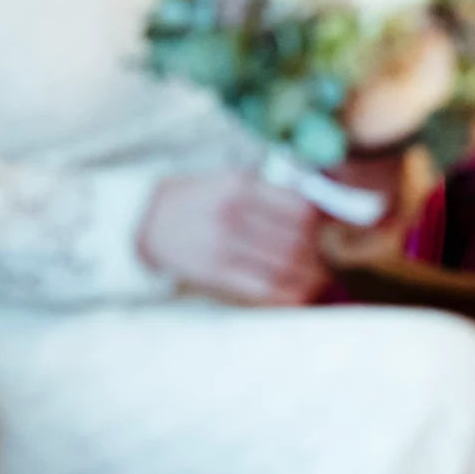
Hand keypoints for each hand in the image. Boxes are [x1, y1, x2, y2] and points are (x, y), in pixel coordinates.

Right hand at [137, 169, 327, 305]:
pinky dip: (289, 293)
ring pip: (285, 266)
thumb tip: (323, 206)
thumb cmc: (201, 199)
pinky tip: (298, 292)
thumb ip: (274, 189)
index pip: (300, 207)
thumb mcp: (233, 180)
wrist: (147, 221)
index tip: (327, 228)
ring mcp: (223, 245)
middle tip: (325, 256)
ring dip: (310, 275)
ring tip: (317, 276)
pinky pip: (264, 289)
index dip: (322, 222)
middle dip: (319, 252)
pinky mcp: (215, 273)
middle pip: (296, 239)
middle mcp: (234, 213)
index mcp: (242, 185)